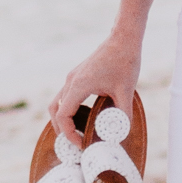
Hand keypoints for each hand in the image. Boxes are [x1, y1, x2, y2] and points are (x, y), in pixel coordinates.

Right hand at [52, 0, 162, 141]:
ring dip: (64, 119)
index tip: (82, 144)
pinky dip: (70, 109)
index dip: (69, 133)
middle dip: (62, 129)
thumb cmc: (125, 61)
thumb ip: (123, 114)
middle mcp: (71, 81)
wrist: (124, 38)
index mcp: (79, 85)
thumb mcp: (127, 91)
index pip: (63, 116)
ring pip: (58, 102)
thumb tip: (121, 135)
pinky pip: (67, 95)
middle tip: (76, 143)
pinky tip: (85, 117)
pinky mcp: (79, 75)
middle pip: (54, 110)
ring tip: (78, 133)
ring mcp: (73, 77)